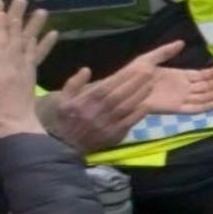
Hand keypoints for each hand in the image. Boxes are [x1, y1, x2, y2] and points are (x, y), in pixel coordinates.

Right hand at [0, 0, 44, 140]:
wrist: (11, 128)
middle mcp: (4, 63)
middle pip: (8, 35)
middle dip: (12, 16)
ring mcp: (20, 69)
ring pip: (25, 42)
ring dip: (32, 25)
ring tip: (41, 10)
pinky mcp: (30, 77)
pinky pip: (39, 57)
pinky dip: (46, 44)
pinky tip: (53, 33)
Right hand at [36, 41, 208, 150]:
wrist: (63, 145)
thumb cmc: (63, 118)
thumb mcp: (61, 99)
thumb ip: (73, 84)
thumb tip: (86, 69)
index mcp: (82, 102)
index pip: (105, 87)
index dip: (121, 78)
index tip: (135, 68)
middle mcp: (94, 113)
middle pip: (118, 96)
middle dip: (135, 83)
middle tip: (150, 72)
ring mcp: (104, 125)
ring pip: (125, 108)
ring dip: (140, 96)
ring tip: (152, 84)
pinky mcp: (112, 136)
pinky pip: (128, 123)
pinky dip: (138, 114)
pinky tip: (147, 104)